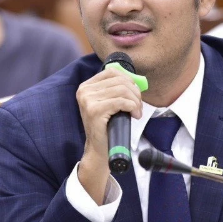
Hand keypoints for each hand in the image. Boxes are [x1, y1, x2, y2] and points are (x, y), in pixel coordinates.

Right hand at [75, 67, 142, 201]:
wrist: (99, 149)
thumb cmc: (107, 126)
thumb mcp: (108, 103)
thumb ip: (116, 89)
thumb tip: (137, 80)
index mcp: (86, 86)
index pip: (112, 72)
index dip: (128, 80)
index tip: (135, 94)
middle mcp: (84, 91)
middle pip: (119, 81)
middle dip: (135, 92)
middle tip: (138, 106)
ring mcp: (88, 100)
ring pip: (122, 90)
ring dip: (135, 101)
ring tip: (137, 112)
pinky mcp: (95, 111)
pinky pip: (122, 102)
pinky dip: (133, 107)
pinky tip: (134, 115)